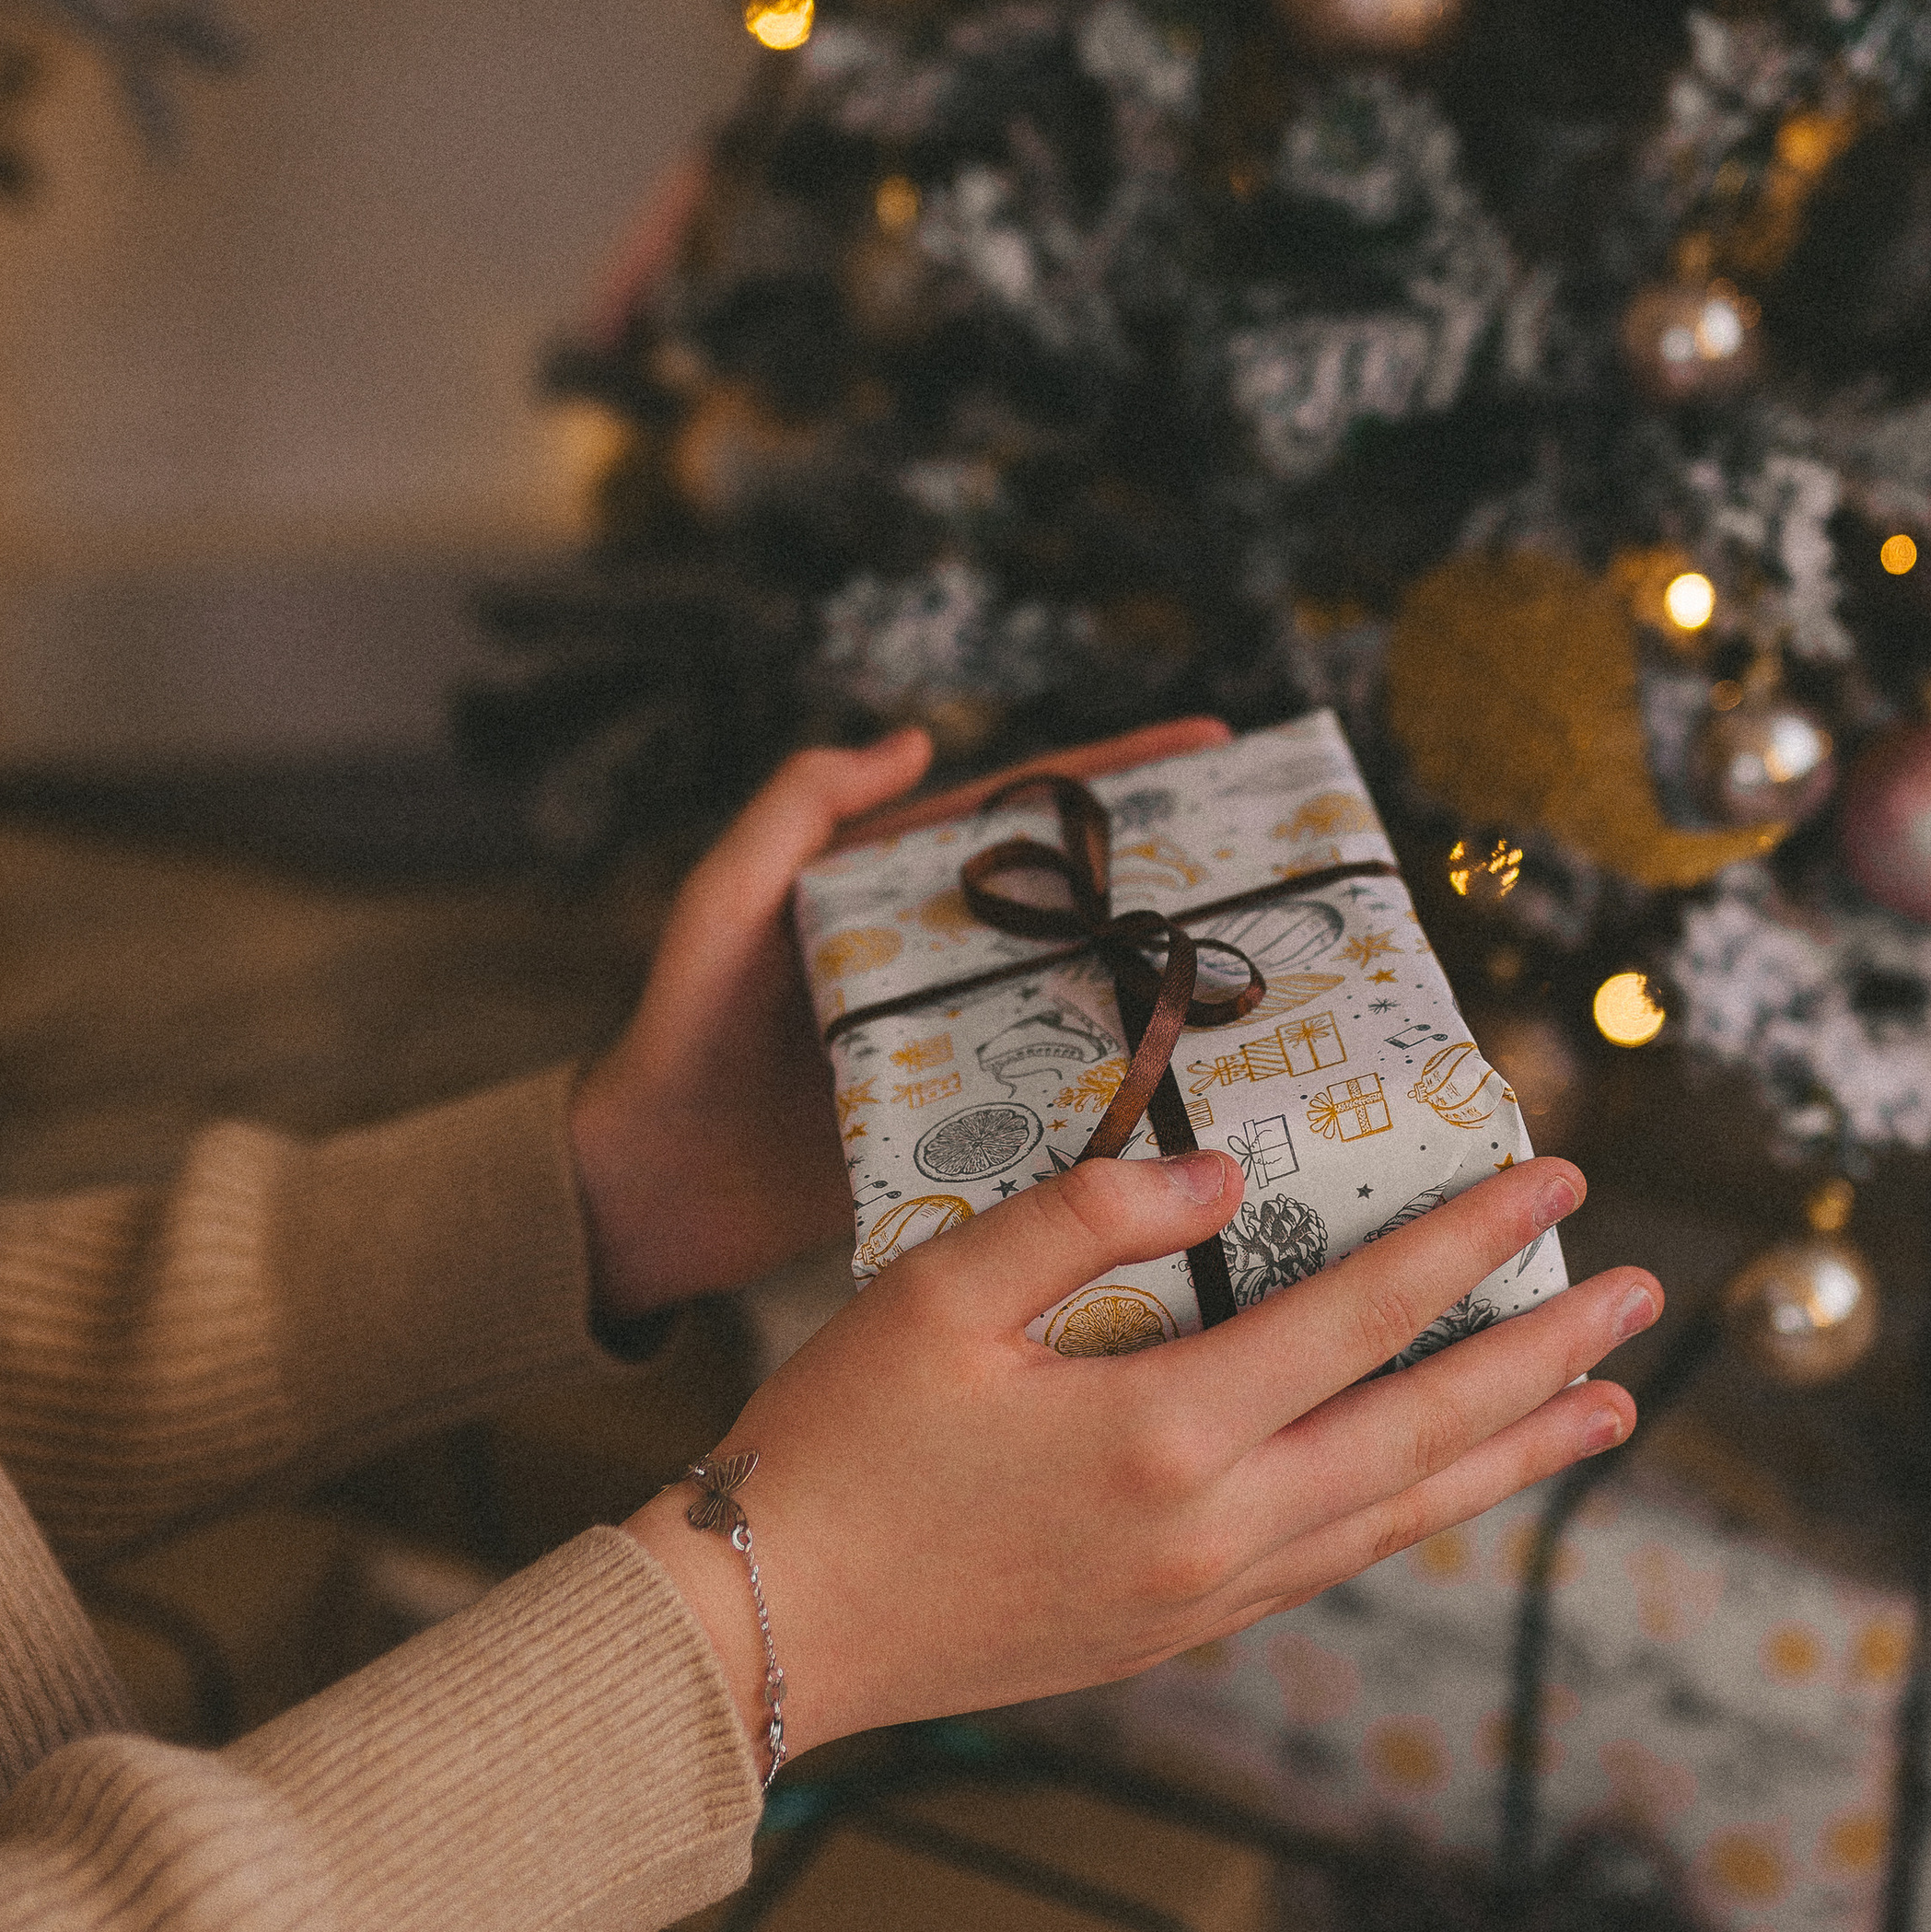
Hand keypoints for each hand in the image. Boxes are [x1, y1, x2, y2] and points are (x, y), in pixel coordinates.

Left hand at [568, 718, 1232, 1318]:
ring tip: (1277, 975)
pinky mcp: (967, 1131)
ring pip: (1089, 1002)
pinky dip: (1132, 1097)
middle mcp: (948, 964)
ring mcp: (963, 1047)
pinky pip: (1062, 1103)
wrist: (642, 1192)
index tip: (1217, 748)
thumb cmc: (672, 1037)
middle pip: (1086, 905)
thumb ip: (796, 815)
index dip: (1121, 775)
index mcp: (904, 894)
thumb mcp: (724, 908)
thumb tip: (913, 738)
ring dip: (1173, 987)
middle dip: (1183, 876)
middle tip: (1288, 867)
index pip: (1029, 816)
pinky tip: (1209, 1103)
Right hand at [625, 1148, 1659, 1760]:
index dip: (1470, 1243)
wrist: (762, 1629)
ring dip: (1509, 1458)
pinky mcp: (1170, 1636)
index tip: (1559, 1180)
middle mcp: (1212, 1529)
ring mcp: (1200, 1597)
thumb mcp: (939, 1292)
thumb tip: (1225, 1175)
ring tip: (1604, 1413)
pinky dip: (1411, 1515)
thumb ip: (1085, 1216)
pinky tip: (1440, 1485)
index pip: (1363, 1317)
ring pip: (1398, 1517)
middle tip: (1646, 1302)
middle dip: (1544, 1361)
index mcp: (1164, 1431)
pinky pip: (1331, 1565)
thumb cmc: (835, 1442)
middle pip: (1424, 1434)